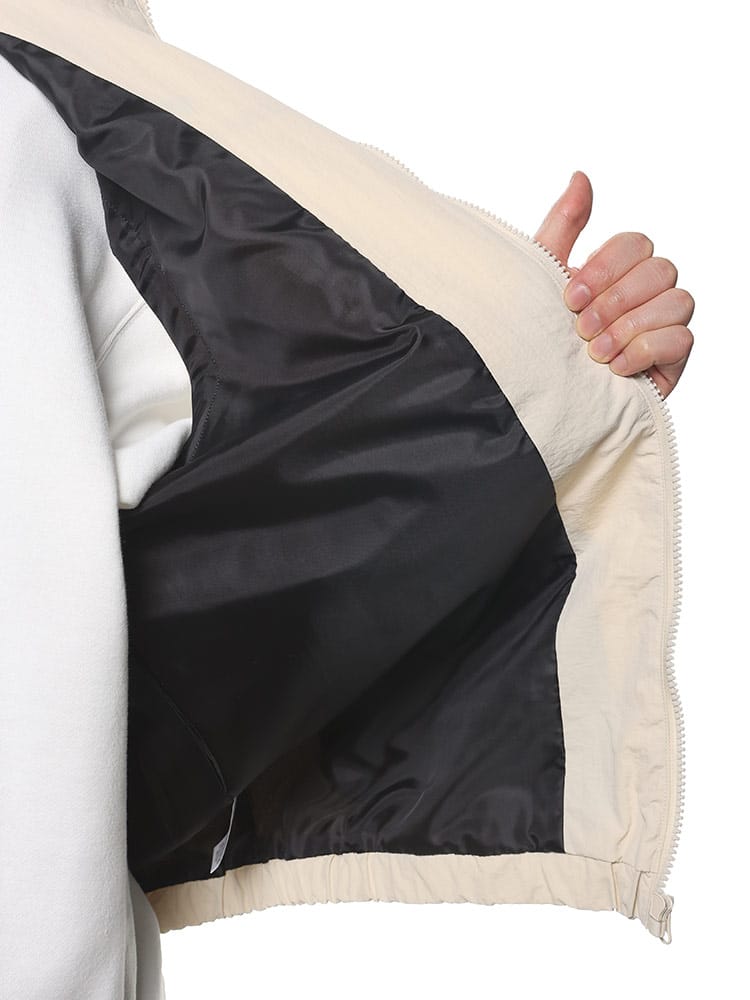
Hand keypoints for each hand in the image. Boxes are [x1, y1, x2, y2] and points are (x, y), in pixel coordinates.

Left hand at [533, 171, 693, 397]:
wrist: (537, 402)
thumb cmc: (538, 340)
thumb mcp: (540, 280)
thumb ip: (563, 227)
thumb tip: (581, 176)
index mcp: (616, 272)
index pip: (636, 243)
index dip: (606, 266)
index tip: (569, 297)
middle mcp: (644, 295)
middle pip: (661, 268)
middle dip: (617, 298)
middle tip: (580, 327)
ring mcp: (661, 327)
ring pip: (678, 300)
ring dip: (631, 325)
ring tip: (593, 352)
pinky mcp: (671, 362)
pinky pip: (683, 339)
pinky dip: (646, 350)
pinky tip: (614, 368)